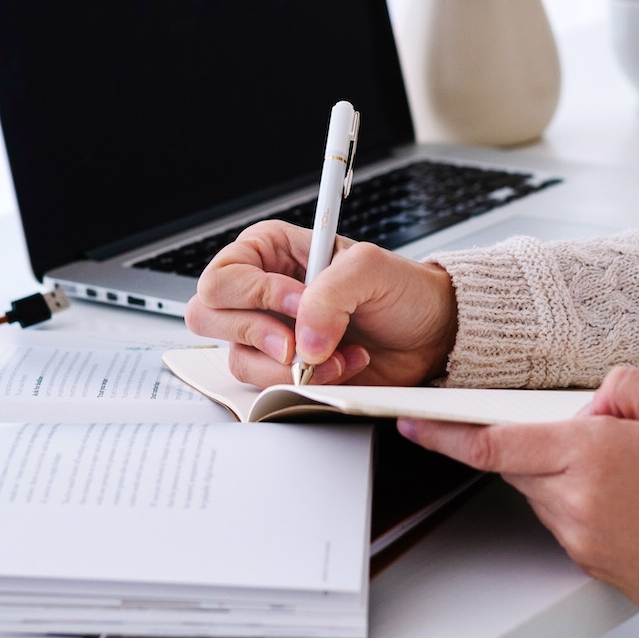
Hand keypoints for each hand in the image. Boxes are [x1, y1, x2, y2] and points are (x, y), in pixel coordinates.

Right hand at [184, 220, 457, 386]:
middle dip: (258, 332)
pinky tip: (339, 367)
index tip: (299, 302)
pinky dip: (305, 384)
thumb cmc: (401, 290)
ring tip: (336, 353)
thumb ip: (329, 293)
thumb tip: (301, 338)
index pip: (225, 274)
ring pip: (238, 358)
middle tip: (297, 341)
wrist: (430, 333)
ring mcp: (269, 334)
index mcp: (269, 251)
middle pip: (208, 315)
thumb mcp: (370, 269)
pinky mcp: (283, 371)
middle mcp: (260, 292)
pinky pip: (265, 386)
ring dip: (291, 365)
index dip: (257, 294)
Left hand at [397, 365, 638, 625]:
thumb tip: (591, 403)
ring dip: (563, 470)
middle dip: (531, 439)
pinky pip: (568, 518)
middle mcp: (575, 503)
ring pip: (543, 490)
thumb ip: (626, 386)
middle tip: (588, 429)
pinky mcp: (596, 563)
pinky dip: (583, 498)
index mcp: (589, 457)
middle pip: (519, 462)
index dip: (444, 432)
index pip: (494, 443)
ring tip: (631, 465)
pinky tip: (633, 494)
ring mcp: (583, 539)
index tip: (410, 420)